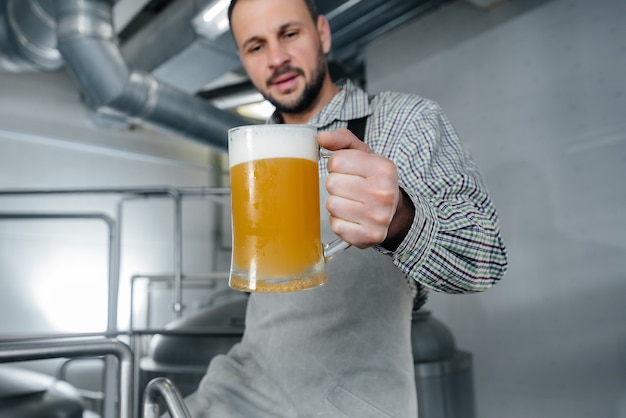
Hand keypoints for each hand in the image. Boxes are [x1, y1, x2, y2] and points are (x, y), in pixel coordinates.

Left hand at [317, 128, 400, 248]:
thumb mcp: (364, 155)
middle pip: (332, 183)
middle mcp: (384, 192)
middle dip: (336, 185)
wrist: (394, 213)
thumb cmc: (373, 181)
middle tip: (350, 188)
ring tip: (351, 203)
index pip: (337, 161)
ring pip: (332, 205)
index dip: (336, 165)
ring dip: (337, 203)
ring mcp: (378, 217)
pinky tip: (352, 218)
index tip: (347, 171)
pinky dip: (340, 222)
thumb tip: (321, 137)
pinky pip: (336, 225)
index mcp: (383, 168)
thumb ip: (342, 140)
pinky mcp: (369, 236)